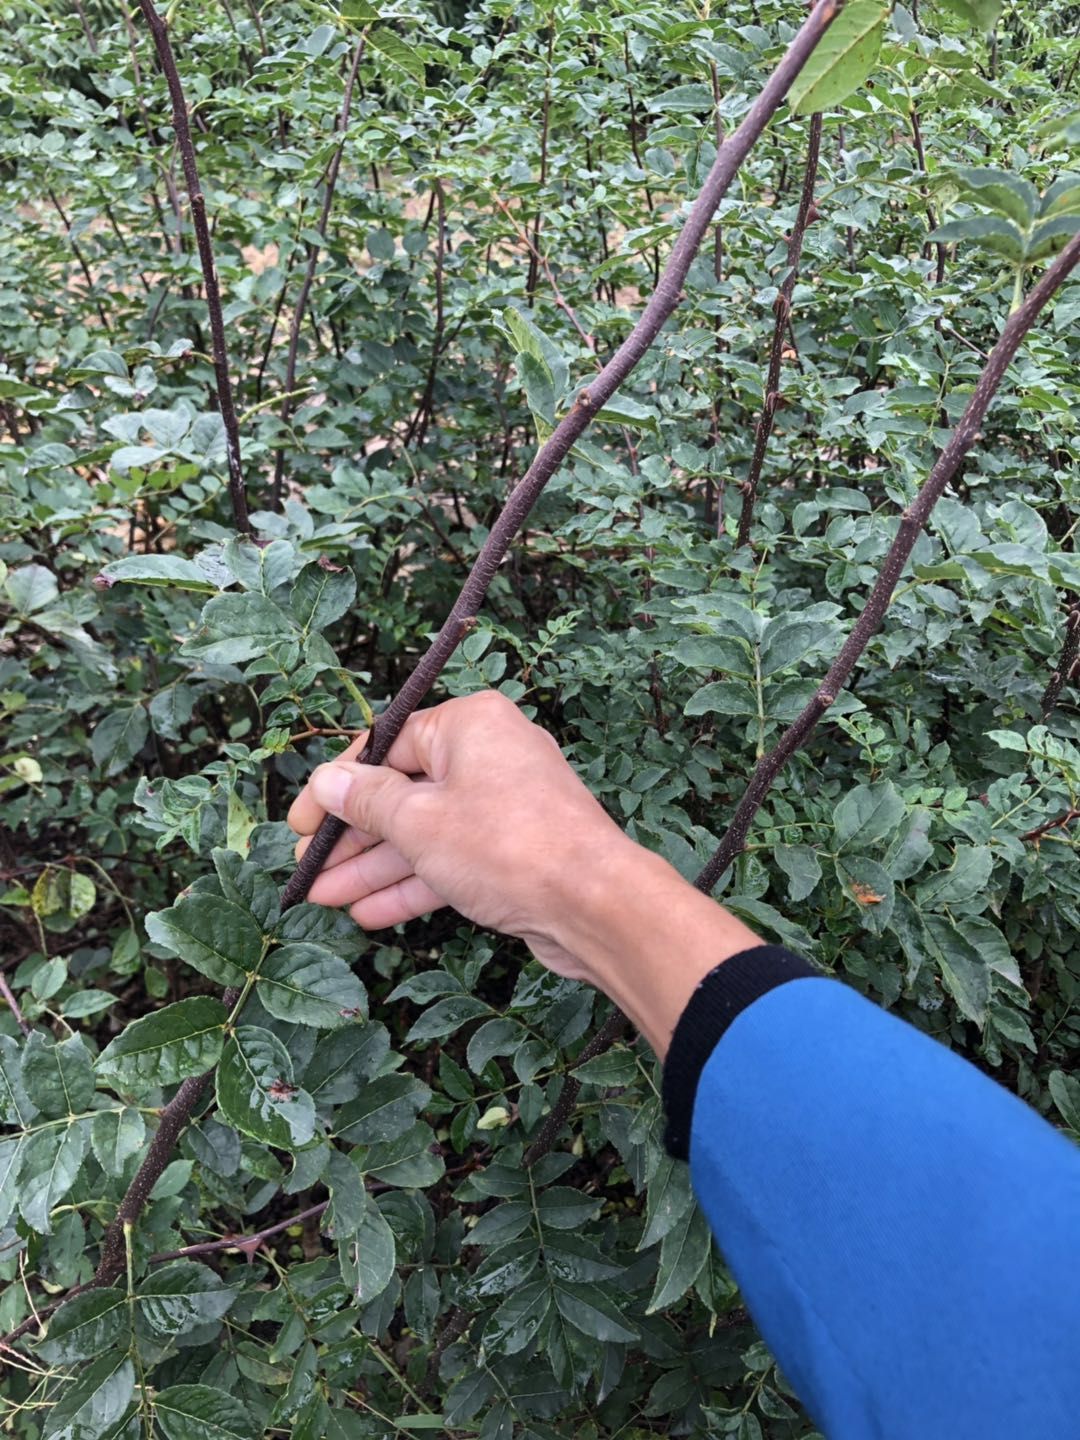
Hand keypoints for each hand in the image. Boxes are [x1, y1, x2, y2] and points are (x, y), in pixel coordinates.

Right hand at [288, 690, 759, 1057]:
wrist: (594, 904)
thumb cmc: (506, 845)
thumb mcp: (419, 821)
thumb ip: (367, 801)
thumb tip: (326, 783)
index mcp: (469, 724)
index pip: (386, 746)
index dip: (336, 787)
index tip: (299, 825)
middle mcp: (490, 755)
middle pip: (404, 792)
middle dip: (353, 836)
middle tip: (309, 870)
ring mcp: (506, 805)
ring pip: (426, 832)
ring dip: (375, 867)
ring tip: (324, 898)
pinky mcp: (516, 850)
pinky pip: (453, 859)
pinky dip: (415, 883)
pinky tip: (370, 914)